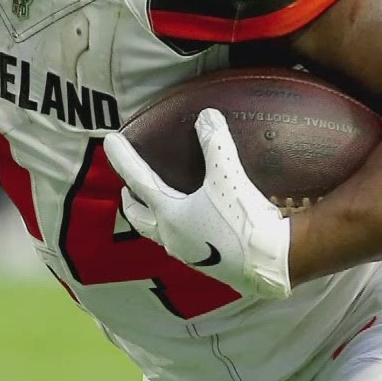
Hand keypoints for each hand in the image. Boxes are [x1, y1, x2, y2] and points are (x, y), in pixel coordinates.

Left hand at [104, 108, 292, 300]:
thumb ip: (215, 144)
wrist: (272, 262)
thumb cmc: (242, 220)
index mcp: (169, 216)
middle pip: (140, 219)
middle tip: (127, 190)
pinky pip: (183, 243)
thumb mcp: (227, 175)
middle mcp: (172, 238)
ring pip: (160, 234)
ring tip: (157, 207)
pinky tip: (194, 225)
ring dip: (152, 218)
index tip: (110, 142)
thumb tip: (206, 116)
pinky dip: (178, 229)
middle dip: (131, 202)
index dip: (123, 159)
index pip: (138, 181)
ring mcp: (189, 254)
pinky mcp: (208, 264)